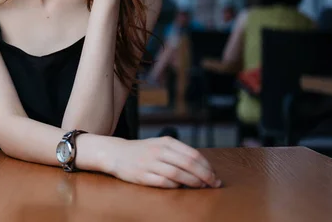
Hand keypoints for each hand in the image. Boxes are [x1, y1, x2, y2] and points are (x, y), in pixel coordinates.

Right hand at [105, 137, 220, 188]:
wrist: (116, 153)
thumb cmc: (143, 151)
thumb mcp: (160, 145)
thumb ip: (178, 152)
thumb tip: (202, 167)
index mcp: (165, 142)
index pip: (192, 154)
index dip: (206, 166)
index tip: (214, 175)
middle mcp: (158, 151)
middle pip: (188, 163)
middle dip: (204, 175)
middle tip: (214, 183)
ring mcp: (150, 163)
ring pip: (178, 174)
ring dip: (193, 182)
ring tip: (201, 187)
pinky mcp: (142, 176)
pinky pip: (164, 182)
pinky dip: (175, 186)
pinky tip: (181, 188)